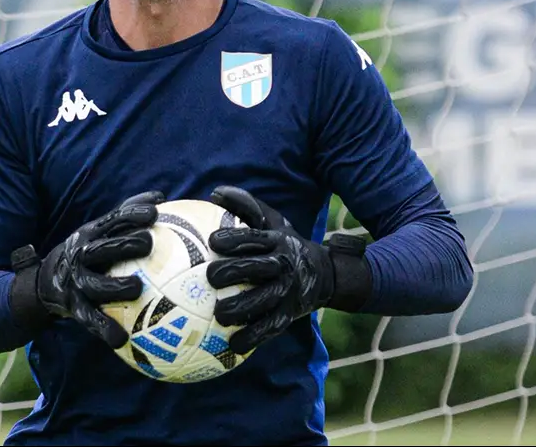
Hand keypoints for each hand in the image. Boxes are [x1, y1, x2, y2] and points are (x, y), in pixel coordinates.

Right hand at [11, 191, 164, 348]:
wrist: (44, 282)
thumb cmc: (86, 253)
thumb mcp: (99, 230)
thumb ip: (126, 215)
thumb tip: (161, 195)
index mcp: (90, 234)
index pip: (113, 220)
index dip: (132, 214)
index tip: (154, 212)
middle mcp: (81, 255)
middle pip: (103, 249)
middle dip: (125, 245)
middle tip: (149, 243)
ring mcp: (76, 281)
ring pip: (95, 285)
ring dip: (116, 286)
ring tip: (139, 288)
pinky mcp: (73, 306)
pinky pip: (90, 319)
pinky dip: (104, 329)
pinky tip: (121, 339)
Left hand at [205, 186, 334, 354]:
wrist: (325, 274)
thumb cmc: (286, 244)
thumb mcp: (273, 221)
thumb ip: (246, 206)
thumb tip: (215, 192)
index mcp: (276, 241)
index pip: (253, 238)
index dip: (233, 239)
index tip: (212, 242)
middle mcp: (282, 265)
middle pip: (256, 268)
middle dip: (232, 272)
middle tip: (210, 277)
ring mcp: (287, 291)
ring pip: (263, 300)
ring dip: (240, 308)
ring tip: (219, 314)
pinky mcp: (290, 314)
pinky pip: (270, 327)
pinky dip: (252, 337)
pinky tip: (233, 344)